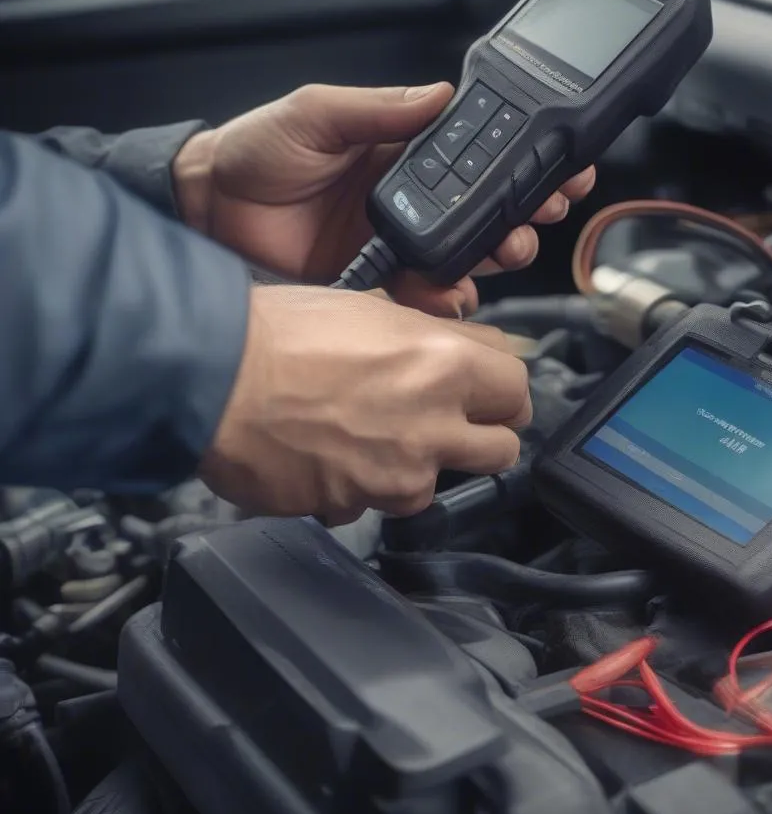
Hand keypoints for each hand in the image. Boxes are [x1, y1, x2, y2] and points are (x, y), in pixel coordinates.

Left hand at [174, 83, 596, 314]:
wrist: (207, 213)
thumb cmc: (254, 155)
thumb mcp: (314, 115)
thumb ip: (376, 107)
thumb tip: (437, 94)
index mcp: (403, 153)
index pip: (478, 154)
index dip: (522, 160)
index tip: (558, 162)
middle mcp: (411, 199)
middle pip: (488, 208)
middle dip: (526, 211)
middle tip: (544, 211)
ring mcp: (399, 245)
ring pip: (469, 254)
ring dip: (497, 254)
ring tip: (507, 249)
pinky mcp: (380, 285)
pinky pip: (427, 296)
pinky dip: (446, 299)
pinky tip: (450, 293)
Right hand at [200, 286, 530, 523]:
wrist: (210, 377)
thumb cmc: (278, 332)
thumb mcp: (371, 307)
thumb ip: (427, 334)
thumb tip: (452, 343)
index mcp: (444, 363)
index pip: (517, 385)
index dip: (501, 387)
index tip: (487, 389)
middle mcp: (433, 423)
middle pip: (503, 447)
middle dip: (482, 435)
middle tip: (449, 419)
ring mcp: (398, 473)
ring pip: (439, 485)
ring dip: (417, 467)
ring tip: (372, 437)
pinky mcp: (357, 506)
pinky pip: (376, 506)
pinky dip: (362, 489)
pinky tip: (333, 458)